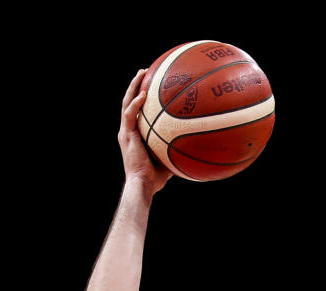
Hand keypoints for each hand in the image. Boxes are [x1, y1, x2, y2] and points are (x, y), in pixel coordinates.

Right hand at [118, 69, 171, 192]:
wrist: (143, 185)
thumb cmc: (157, 178)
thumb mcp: (171, 158)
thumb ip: (179, 148)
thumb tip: (199, 145)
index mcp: (136, 133)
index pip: (137, 110)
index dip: (142, 96)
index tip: (152, 83)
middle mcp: (129, 129)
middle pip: (130, 100)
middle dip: (136, 84)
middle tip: (145, 70)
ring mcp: (126, 131)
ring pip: (126, 102)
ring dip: (134, 86)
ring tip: (142, 72)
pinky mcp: (126, 135)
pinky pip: (130, 115)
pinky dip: (136, 104)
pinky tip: (144, 95)